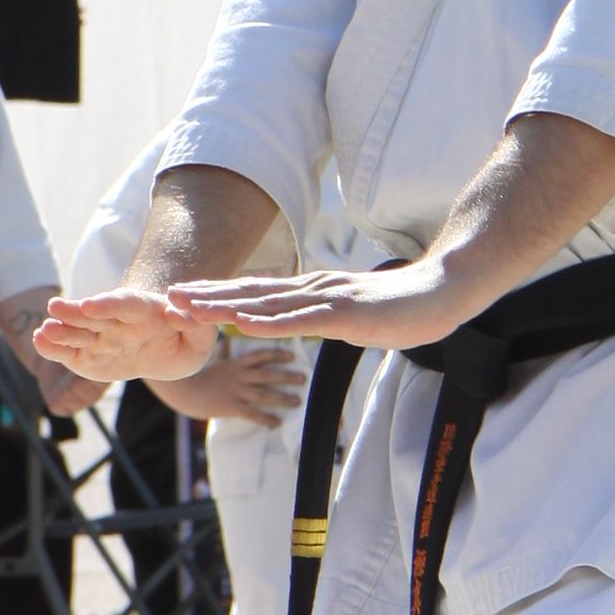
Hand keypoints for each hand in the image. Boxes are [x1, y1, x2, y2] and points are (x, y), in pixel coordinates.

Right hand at [36, 287, 221, 396]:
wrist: (167, 352)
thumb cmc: (185, 342)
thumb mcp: (201, 338)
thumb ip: (198, 326)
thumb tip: (178, 314)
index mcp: (145, 312)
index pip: (125, 305)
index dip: (108, 304)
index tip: (91, 305)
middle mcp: (117, 321)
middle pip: (94, 314)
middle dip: (75, 311)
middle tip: (55, 306)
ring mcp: (99, 337)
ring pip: (78, 331)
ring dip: (60, 329)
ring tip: (44, 329)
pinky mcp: (87, 356)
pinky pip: (69, 352)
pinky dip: (53, 348)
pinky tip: (39, 341)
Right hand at [158, 345, 302, 428]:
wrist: (181, 391)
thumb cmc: (194, 376)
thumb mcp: (210, 362)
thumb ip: (222, 354)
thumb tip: (226, 344)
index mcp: (234, 363)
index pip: (260, 355)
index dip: (277, 354)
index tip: (292, 355)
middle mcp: (238, 375)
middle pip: (267, 374)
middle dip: (286, 375)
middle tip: (303, 378)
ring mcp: (235, 390)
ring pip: (264, 394)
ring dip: (282, 397)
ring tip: (297, 400)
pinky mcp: (230, 406)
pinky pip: (252, 413)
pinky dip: (266, 418)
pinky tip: (277, 423)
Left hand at [175, 252, 473, 354]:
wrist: (445, 291)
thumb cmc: (402, 307)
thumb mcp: (351, 315)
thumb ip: (323, 318)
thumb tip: (301, 325)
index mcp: (312, 291)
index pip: (257, 294)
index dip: (218, 297)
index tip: (183, 300)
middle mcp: (314, 289)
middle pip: (252, 294)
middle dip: (208, 298)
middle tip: (169, 298)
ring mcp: (330, 300)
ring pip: (269, 304)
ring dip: (227, 307)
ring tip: (192, 308)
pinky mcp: (349, 315)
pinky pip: (304, 321)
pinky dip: (272, 323)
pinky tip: (246, 324)